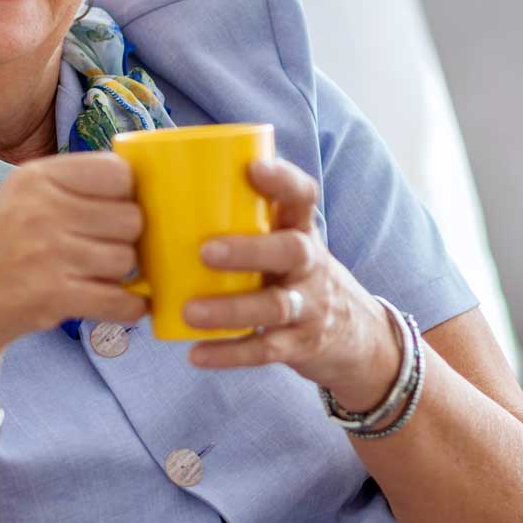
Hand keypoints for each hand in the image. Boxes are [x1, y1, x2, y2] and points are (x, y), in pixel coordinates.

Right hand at [0, 151, 148, 357]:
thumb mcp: (23, 197)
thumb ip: (75, 186)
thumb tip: (146, 185)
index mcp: (37, 178)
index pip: (118, 172)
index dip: (127, 194)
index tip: (116, 209)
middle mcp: (41, 211)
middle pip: (131, 218)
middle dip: (126, 237)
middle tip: (104, 248)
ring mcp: (47, 254)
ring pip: (127, 259)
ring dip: (120, 273)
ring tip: (93, 275)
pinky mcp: (53, 296)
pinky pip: (120, 301)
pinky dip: (129, 308)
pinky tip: (121, 305)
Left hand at [182, 155, 399, 399]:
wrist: (357, 335)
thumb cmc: (297, 276)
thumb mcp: (287, 242)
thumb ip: (248, 221)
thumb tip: (165, 189)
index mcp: (302, 231)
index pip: (304, 197)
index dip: (284, 180)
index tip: (253, 168)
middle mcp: (311, 265)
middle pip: (292, 251)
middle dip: (251, 250)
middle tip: (206, 251)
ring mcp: (309, 306)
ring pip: (276, 305)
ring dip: (231, 309)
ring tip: (190, 312)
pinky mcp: (300, 344)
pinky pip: (267, 350)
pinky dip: (231, 354)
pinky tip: (197, 354)